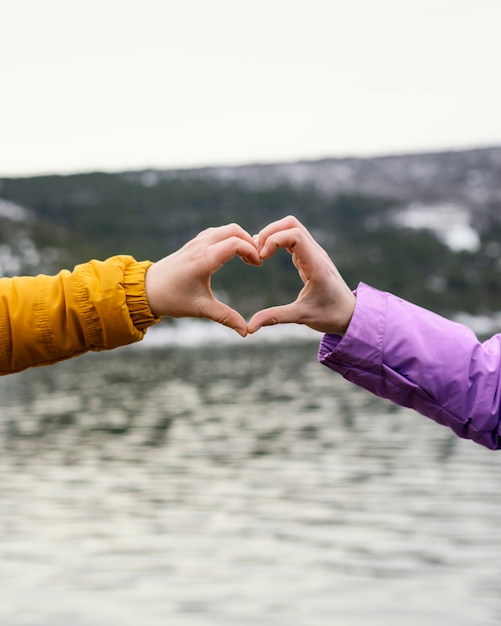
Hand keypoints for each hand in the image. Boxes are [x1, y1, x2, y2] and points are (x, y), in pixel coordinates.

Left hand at [145, 223, 261, 336]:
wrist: (146, 290)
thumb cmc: (172, 299)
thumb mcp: (201, 309)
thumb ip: (226, 318)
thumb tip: (246, 332)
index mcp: (203, 260)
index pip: (235, 243)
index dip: (252, 252)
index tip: (257, 266)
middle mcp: (200, 246)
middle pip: (233, 230)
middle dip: (249, 242)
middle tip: (255, 261)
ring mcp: (196, 242)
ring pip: (225, 229)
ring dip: (239, 239)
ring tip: (246, 259)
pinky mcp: (193, 243)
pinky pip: (216, 232)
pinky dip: (229, 238)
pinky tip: (231, 254)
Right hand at [247, 216, 355, 334]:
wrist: (350, 315)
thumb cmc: (330, 316)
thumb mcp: (301, 317)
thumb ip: (275, 317)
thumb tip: (250, 327)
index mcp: (316, 265)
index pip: (295, 235)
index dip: (274, 240)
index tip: (261, 257)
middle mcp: (316, 254)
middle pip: (291, 224)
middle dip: (270, 232)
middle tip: (255, 252)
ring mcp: (314, 253)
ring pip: (292, 227)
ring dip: (273, 234)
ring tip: (258, 253)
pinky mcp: (310, 256)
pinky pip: (293, 238)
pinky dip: (277, 240)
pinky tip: (266, 254)